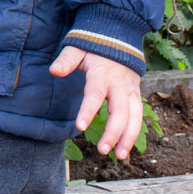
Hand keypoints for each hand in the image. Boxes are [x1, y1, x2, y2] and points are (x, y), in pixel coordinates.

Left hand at [49, 46, 142, 160]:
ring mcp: (131, 90)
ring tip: (119, 156)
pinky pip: (138, 116)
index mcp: (102, 74)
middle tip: (102, 150)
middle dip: (114, 132)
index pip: (95, 95)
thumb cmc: (94, 46)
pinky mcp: (136, 95)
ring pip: (135, 117)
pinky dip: (134, 133)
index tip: (79, 127)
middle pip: (121, 112)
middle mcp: (120, 84)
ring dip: (129, 138)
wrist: (119, 37)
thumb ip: (66, 60)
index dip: (88, 111)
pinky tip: (125, 148)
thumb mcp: (77, 48)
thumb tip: (54, 71)